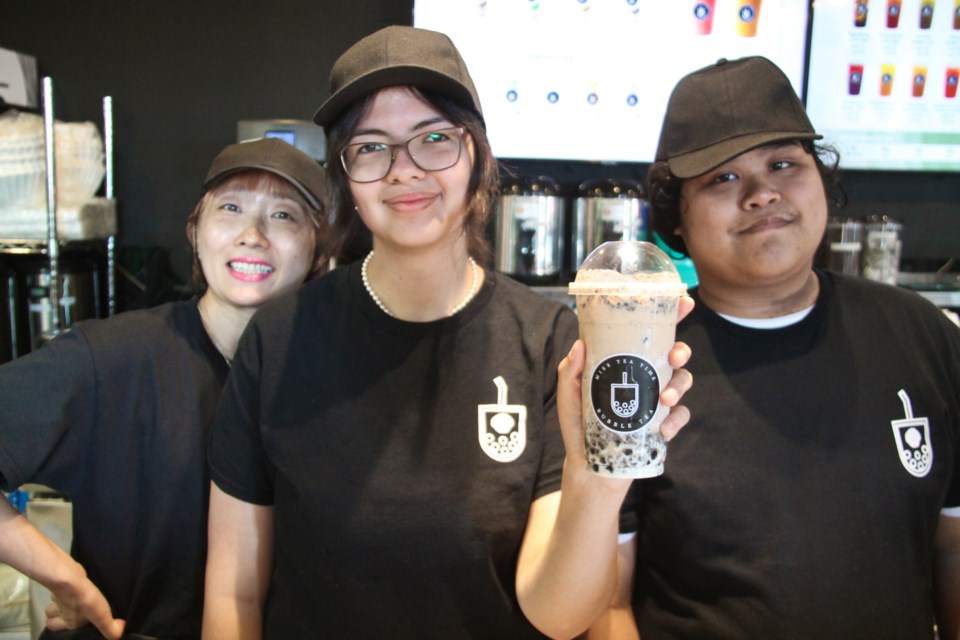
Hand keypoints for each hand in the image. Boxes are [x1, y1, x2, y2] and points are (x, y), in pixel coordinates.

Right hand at [44, 568, 124, 639]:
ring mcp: (58, 597)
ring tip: (75, 598)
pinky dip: (67, 588)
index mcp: (68, 622)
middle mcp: (60, 611)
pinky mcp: (62, 583)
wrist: (71, 579)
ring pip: (53, 603)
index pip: (57, 629)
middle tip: (72, 611)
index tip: (77, 623)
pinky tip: (77, 585)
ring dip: (60, 602)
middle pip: (50, 618)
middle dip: (56, 617)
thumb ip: (110, 629)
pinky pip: (62, 588)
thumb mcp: (101, 617)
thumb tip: (118, 634)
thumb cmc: (84, 600)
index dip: (64, 628)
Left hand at [557, 294, 694, 465]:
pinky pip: (681, 415)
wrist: (590, 466)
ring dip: (680, 385)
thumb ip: (570, 371)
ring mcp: (656, 399)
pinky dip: (676, 420)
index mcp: (624, 360)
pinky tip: (664, 430)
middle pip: (675, 353)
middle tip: (674, 357)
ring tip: (665, 399)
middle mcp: (644, 375)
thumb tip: (579, 344)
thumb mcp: (568, 395)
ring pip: (683, 380)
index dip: (670, 313)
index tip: (683, 302)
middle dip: (681, 350)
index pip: (649, 331)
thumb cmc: (577, 425)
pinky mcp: (663, 423)